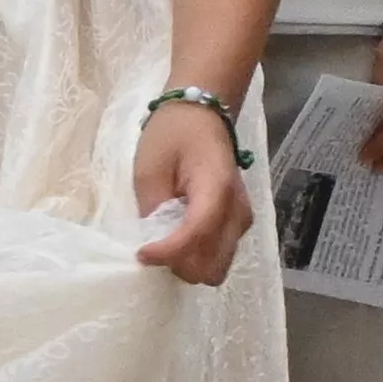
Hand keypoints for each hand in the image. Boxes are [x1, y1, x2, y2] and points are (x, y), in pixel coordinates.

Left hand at [127, 98, 252, 287]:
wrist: (202, 115)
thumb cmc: (173, 134)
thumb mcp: (150, 168)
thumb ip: (152, 208)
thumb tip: (151, 243)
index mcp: (216, 188)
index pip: (196, 236)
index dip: (167, 253)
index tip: (141, 253)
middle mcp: (237, 209)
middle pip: (212, 266)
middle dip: (179, 264)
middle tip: (153, 247)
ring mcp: (242, 218)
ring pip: (218, 266)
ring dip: (188, 263)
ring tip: (165, 239)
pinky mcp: (238, 222)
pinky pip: (219, 254)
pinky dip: (198, 255)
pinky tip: (179, 234)